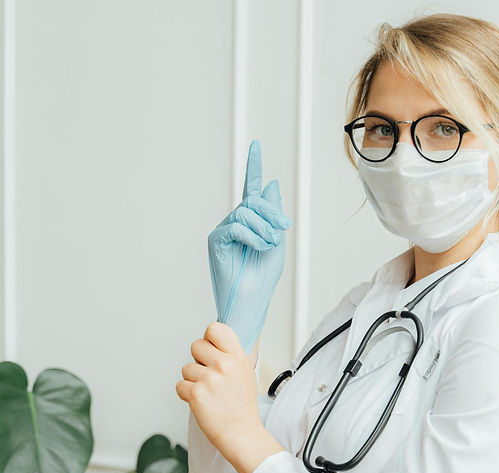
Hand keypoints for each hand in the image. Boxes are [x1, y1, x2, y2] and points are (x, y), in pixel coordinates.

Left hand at [176, 321, 261, 447]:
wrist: (241, 433)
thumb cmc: (242, 406)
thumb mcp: (246, 373)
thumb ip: (231, 355)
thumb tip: (215, 342)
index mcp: (238, 357)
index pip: (215, 329)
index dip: (209, 338)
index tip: (212, 349)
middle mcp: (224, 365)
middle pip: (196, 345)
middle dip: (198, 360)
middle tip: (210, 376)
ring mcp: (209, 379)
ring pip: (186, 368)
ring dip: (193, 380)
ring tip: (209, 393)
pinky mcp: (196, 394)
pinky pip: (180, 385)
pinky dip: (187, 394)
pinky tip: (202, 401)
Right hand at [208, 139, 290, 354]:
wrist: (252, 301)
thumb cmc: (264, 277)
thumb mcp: (277, 241)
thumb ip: (273, 213)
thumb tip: (272, 184)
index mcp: (250, 222)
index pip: (251, 189)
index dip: (253, 166)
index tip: (255, 145)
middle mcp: (234, 223)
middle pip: (253, 201)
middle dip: (272, 214)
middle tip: (281, 231)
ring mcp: (223, 231)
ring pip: (246, 212)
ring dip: (264, 229)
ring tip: (268, 246)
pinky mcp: (216, 241)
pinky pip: (236, 226)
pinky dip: (251, 236)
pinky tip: (257, 248)